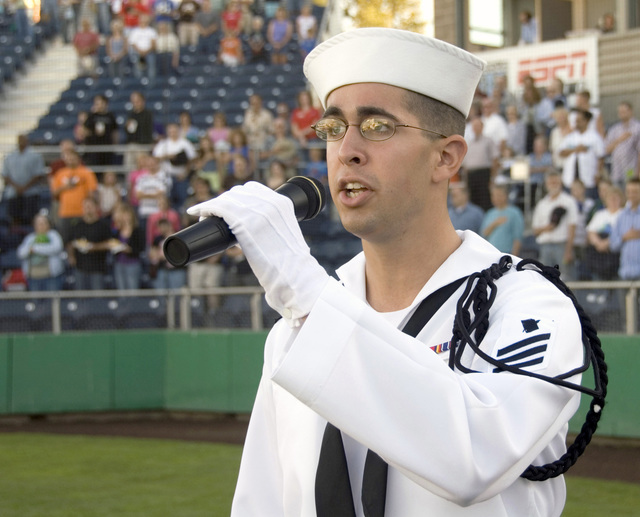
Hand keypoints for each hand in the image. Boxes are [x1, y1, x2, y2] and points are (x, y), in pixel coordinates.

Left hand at [187, 182, 328, 323]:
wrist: (295, 276)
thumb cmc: (290, 264)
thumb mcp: (286, 235)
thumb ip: (274, 226)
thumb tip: (256, 232)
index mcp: (282, 202)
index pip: (252, 188)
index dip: (236, 196)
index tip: (229, 206)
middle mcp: (270, 202)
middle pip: (237, 192)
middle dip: (224, 201)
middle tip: (215, 215)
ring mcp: (257, 211)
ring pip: (226, 199)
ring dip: (212, 205)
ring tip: (205, 216)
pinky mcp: (244, 223)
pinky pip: (219, 208)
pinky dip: (205, 208)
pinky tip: (198, 213)